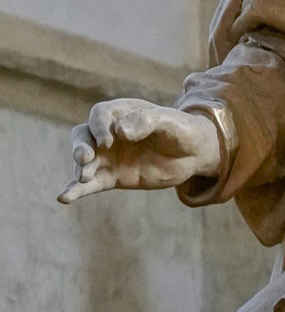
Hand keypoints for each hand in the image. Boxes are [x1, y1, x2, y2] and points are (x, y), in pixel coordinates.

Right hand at [59, 100, 222, 202]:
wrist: (194, 154)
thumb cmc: (183, 130)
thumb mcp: (171, 122)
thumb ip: (147, 122)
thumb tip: (120, 131)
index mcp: (122, 113)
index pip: (100, 115)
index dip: (99, 126)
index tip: (109, 141)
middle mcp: (110, 133)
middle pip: (83, 136)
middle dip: (80, 146)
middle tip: (85, 159)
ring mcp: (109, 156)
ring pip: (85, 161)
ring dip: (80, 168)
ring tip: (83, 178)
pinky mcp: (114, 177)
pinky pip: (92, 184)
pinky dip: (78, 190)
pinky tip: (64, 197)